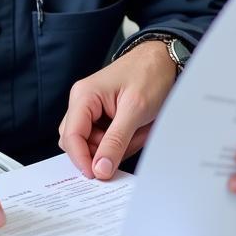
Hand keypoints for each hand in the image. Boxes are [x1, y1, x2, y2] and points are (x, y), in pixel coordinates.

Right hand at [59, 40, 175, 179]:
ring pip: (93, 143)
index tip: (98, 175)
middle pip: (78, 142)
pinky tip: (137, 129)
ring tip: (138, 131)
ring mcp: (92, 109)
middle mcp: (83, 102)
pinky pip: (105, 138)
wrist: (165, 59)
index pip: (70, 137)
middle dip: (102, 150)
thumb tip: (100, 169)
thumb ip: (116, 141)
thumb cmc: (149, 74)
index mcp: (84, 96)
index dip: (82, 159)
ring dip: (115, 146)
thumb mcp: (135, 110)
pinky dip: (121, 141)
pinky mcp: (104, 115)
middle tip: (128, 144)